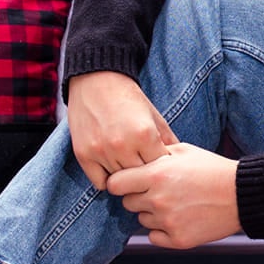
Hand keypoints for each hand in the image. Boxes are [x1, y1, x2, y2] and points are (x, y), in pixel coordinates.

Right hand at [65, 70, 175, 188]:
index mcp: (145, 134)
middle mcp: (122, 145)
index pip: (159, 168)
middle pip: (140, 178)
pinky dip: (107, 179)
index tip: (158, 163)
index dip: (160, 167)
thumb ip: (169, 140)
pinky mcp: (83, 154)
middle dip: (144, 174)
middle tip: (143, 167)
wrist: (96, 81)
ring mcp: (101, 151)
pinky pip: (100, 183)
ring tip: (128, 164)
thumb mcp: (154, 116)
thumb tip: (180, 165)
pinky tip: (112, 167)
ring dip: (125, 176)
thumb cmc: (129, 99)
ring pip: (120, 182)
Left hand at [106, 143, 240, 248]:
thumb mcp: (183, 150)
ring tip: (176, 203)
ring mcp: (167, 221)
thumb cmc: (213, 169)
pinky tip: (179, 218)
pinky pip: (154, 237)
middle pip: (127, 203)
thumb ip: (154, 153)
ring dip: (152, 213)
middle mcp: (158, 199)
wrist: (242, 194)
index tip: (130, 181)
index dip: (121, 182)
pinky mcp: (178, 239)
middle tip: (159, 191)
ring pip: (142, 220)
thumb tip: (132, 154)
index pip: (114, 184)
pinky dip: (162, 230)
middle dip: (138, 196)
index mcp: (156, 175)